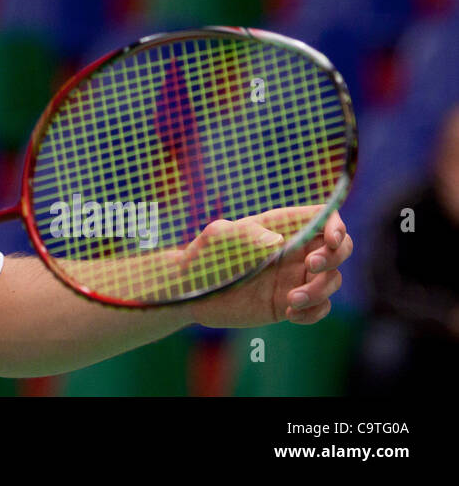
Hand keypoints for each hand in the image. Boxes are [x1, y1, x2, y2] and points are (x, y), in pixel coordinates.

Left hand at [188, 208, 351, 328]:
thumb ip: (244, 233)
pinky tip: (290, 314)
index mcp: (281, 227)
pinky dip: (314, 313)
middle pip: (340, 248)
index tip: (330, 239)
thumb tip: (276, 241)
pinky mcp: (290, 303)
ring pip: (332, 281)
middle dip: (335, 257)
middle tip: (310, 266)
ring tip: (290, 301)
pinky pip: (319, 308)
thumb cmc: (203, 255)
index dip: (336, 226)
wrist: (191, 291)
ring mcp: (293, 278)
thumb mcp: (218, 237)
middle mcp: (293, 251)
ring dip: (320, 291)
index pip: (323, 217)